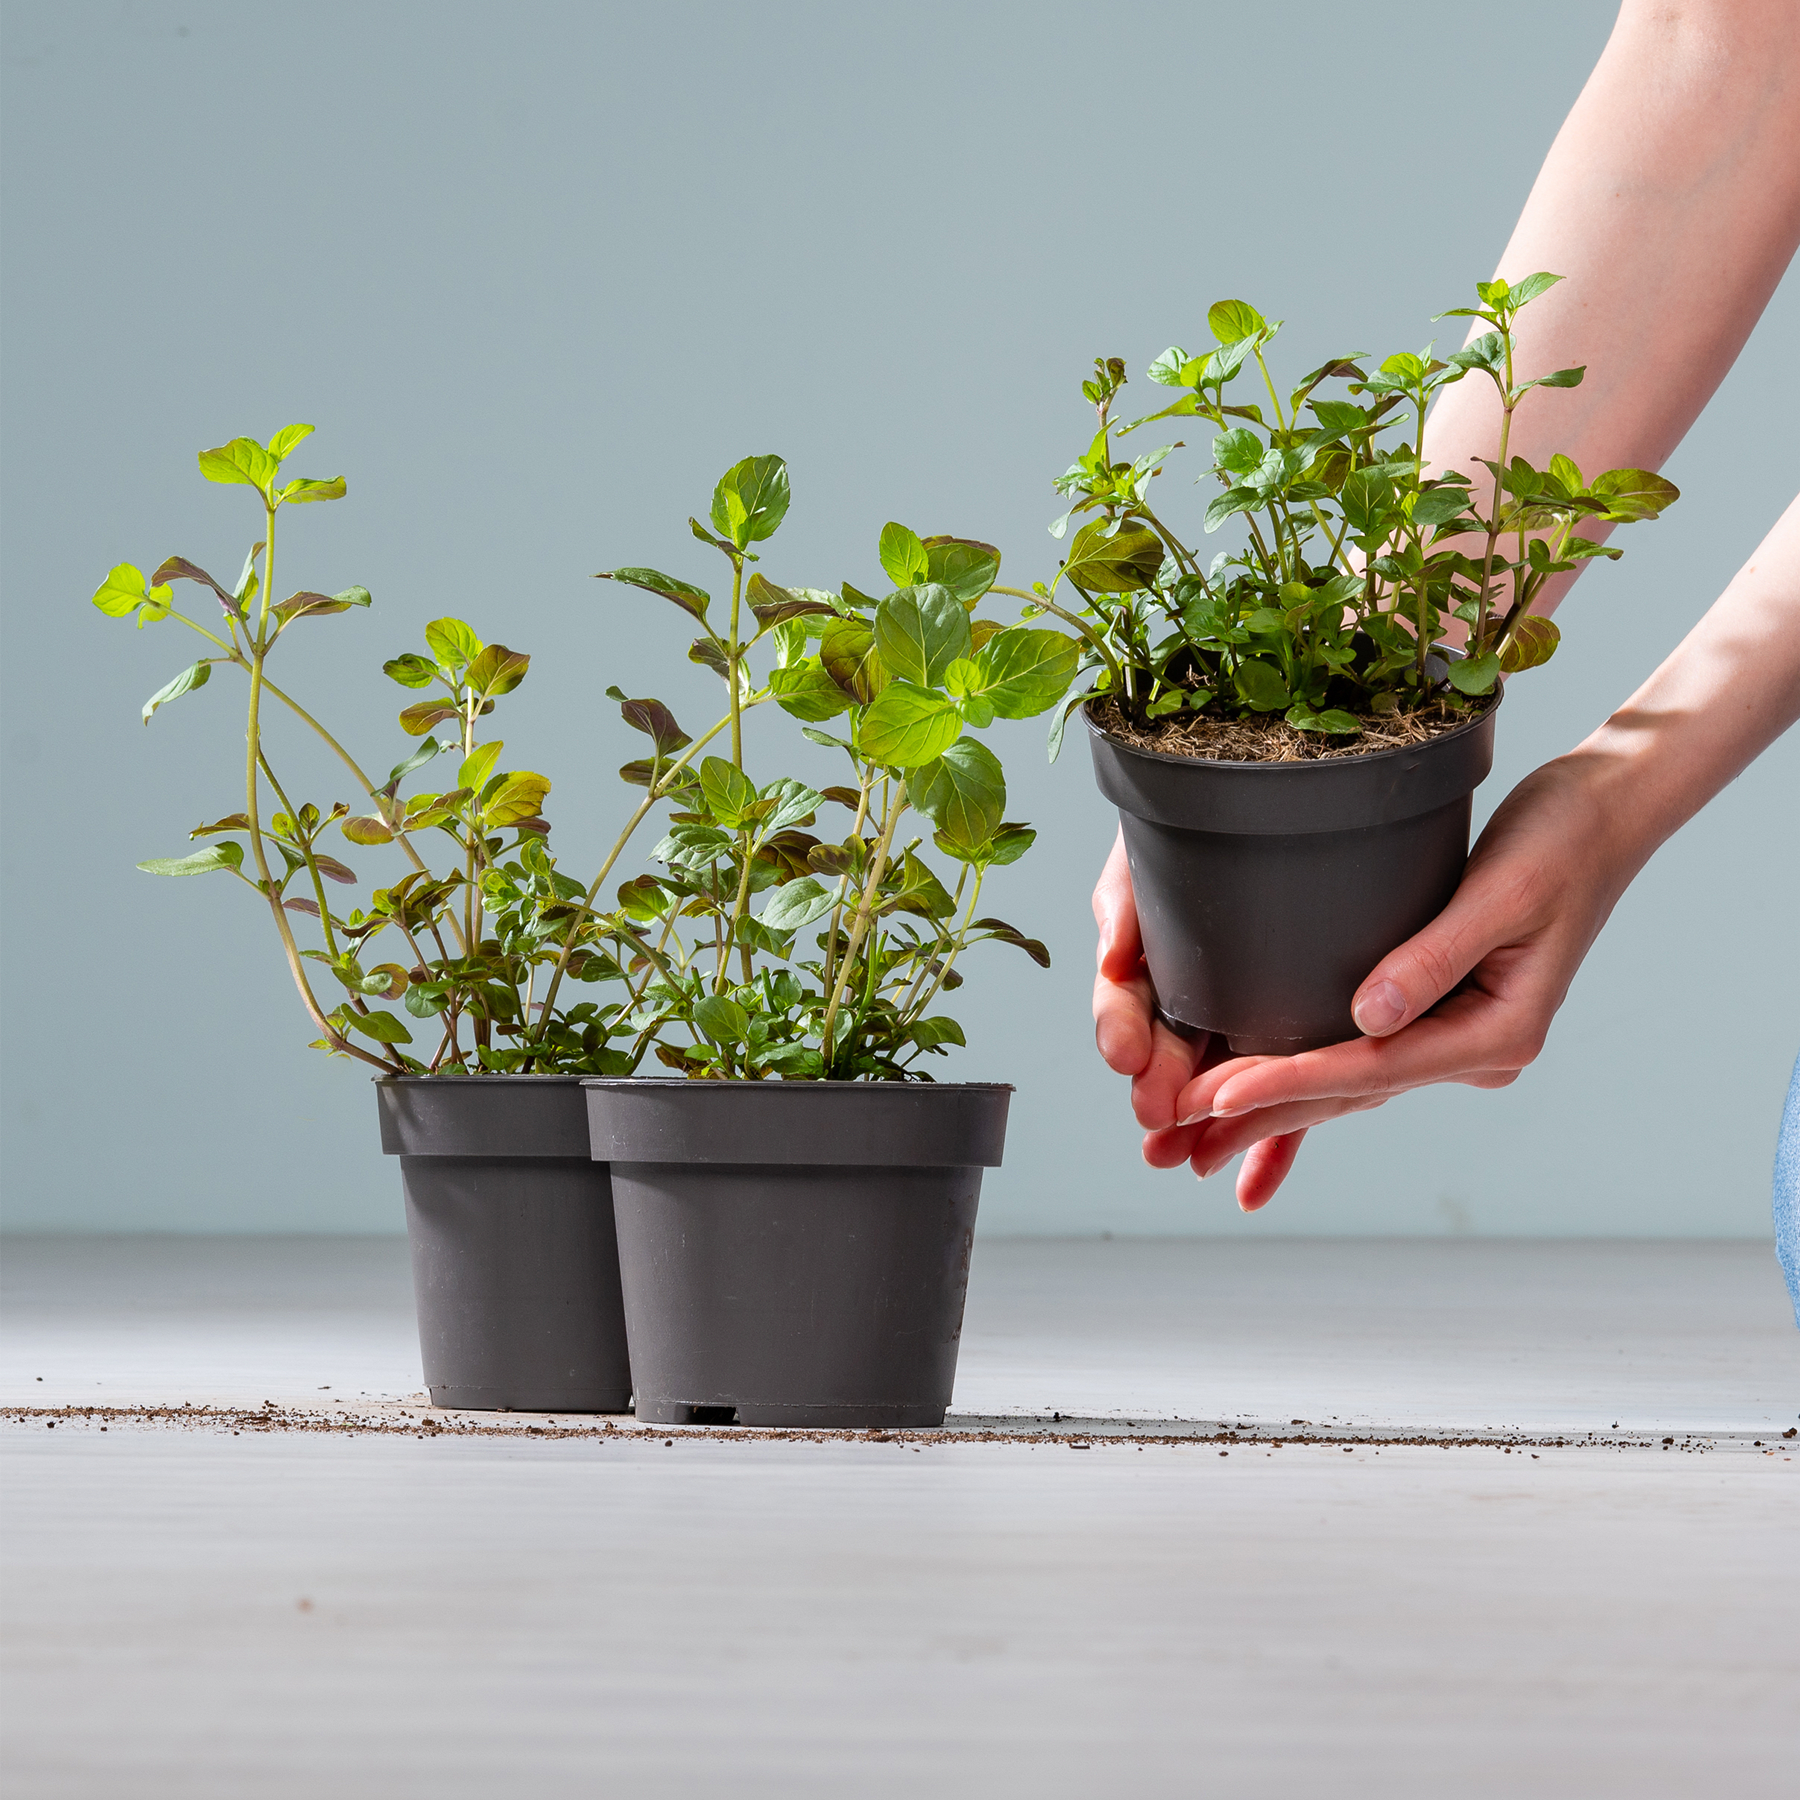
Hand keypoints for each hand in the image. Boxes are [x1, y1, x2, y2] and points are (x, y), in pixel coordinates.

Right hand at [1092, 828, 1307, 1210]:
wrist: (1301, 800)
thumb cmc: (1211, 815)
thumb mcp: (1155, 852)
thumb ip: (1128, 900)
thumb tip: (1112, 954)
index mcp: (1154, 948)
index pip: (1125, 996)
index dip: (1120, 1028)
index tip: (1125, 1055)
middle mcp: (1193, 987)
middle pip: (1166, 1048)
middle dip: (1156, 1087)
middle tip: (1156, 1116)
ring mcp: (1242, 1014)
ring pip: (1218, 1078)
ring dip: (1202, 1126)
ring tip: (1189, 1159)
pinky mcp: (1298, 1034)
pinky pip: (1283, 1091)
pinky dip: (1267, 1143)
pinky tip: (1252, 1186)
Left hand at [1093, 750, 1633, 1209]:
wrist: (1605, 815)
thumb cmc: (1562, 841)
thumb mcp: (1502, 890)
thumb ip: (1433, 955)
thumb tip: (1367, 1017)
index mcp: (1496, 1034)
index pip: (1368, 1068)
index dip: (1284, 1082)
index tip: (1211, 1095)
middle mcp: (1475, 1051)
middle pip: (1347, 1094)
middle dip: (1255, 1119)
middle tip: (1170, 1145)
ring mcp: (1455, 1037)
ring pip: (1344, 1085)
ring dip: (1267, 1111)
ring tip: (1187, 1139)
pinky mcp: (1435, 1013)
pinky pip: (1355, 1057)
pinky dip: (1300, 1077)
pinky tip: (1247, 1097)